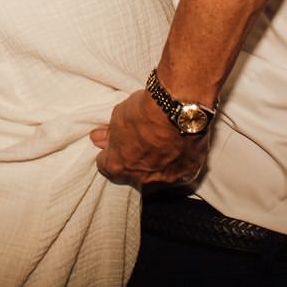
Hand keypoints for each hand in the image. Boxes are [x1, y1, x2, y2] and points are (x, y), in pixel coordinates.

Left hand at [91, 88, 210, 186]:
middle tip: (142, 140)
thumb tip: (98, 138)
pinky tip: (179, 145)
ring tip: (164, 141)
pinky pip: (180, 171)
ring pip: (158, 175)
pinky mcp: (188, 173)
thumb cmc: (146, 110)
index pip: (106, 166)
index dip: (110, 153)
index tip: (116, 143)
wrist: (179, 108)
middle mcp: (141, 177)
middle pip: (133, 172)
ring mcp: (166, 178)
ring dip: (158, 162)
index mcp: (119, 165)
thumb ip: (109, 133)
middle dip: (135, 159)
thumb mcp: (119, 116)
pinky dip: (178, 161)